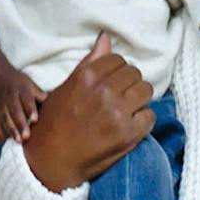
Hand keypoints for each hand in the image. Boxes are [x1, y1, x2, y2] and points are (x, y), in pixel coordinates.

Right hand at [0, 62, 45, 142]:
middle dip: (20, 124)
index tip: (35, 119)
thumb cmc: (17, 82)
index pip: (27, 100)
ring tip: (18, 141)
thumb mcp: (29, 84)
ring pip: (5, 119)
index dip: (31, 109)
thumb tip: (57, 104)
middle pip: (15, 112)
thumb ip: (40, 96)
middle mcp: (9, 98)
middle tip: (27, 136)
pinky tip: (6, 142)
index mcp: (21, 90)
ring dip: (11, 131)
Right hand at [20, 34, 154, 192]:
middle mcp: (104, 92)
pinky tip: (130, 125)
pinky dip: (143, 120)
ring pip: (146, 90)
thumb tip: (105, 38)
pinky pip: (150, 115)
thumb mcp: (66, 87)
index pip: (119, 60)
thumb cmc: (54, 123)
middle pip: (135, 73)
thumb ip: (89, 63)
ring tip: (126, 110)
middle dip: (129, 84)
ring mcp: (117, 113)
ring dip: (139, 99)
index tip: (113, 83)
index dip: (117, 71)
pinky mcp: (127, 134)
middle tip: (120, 98)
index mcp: (87, 77)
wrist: (49, 161)